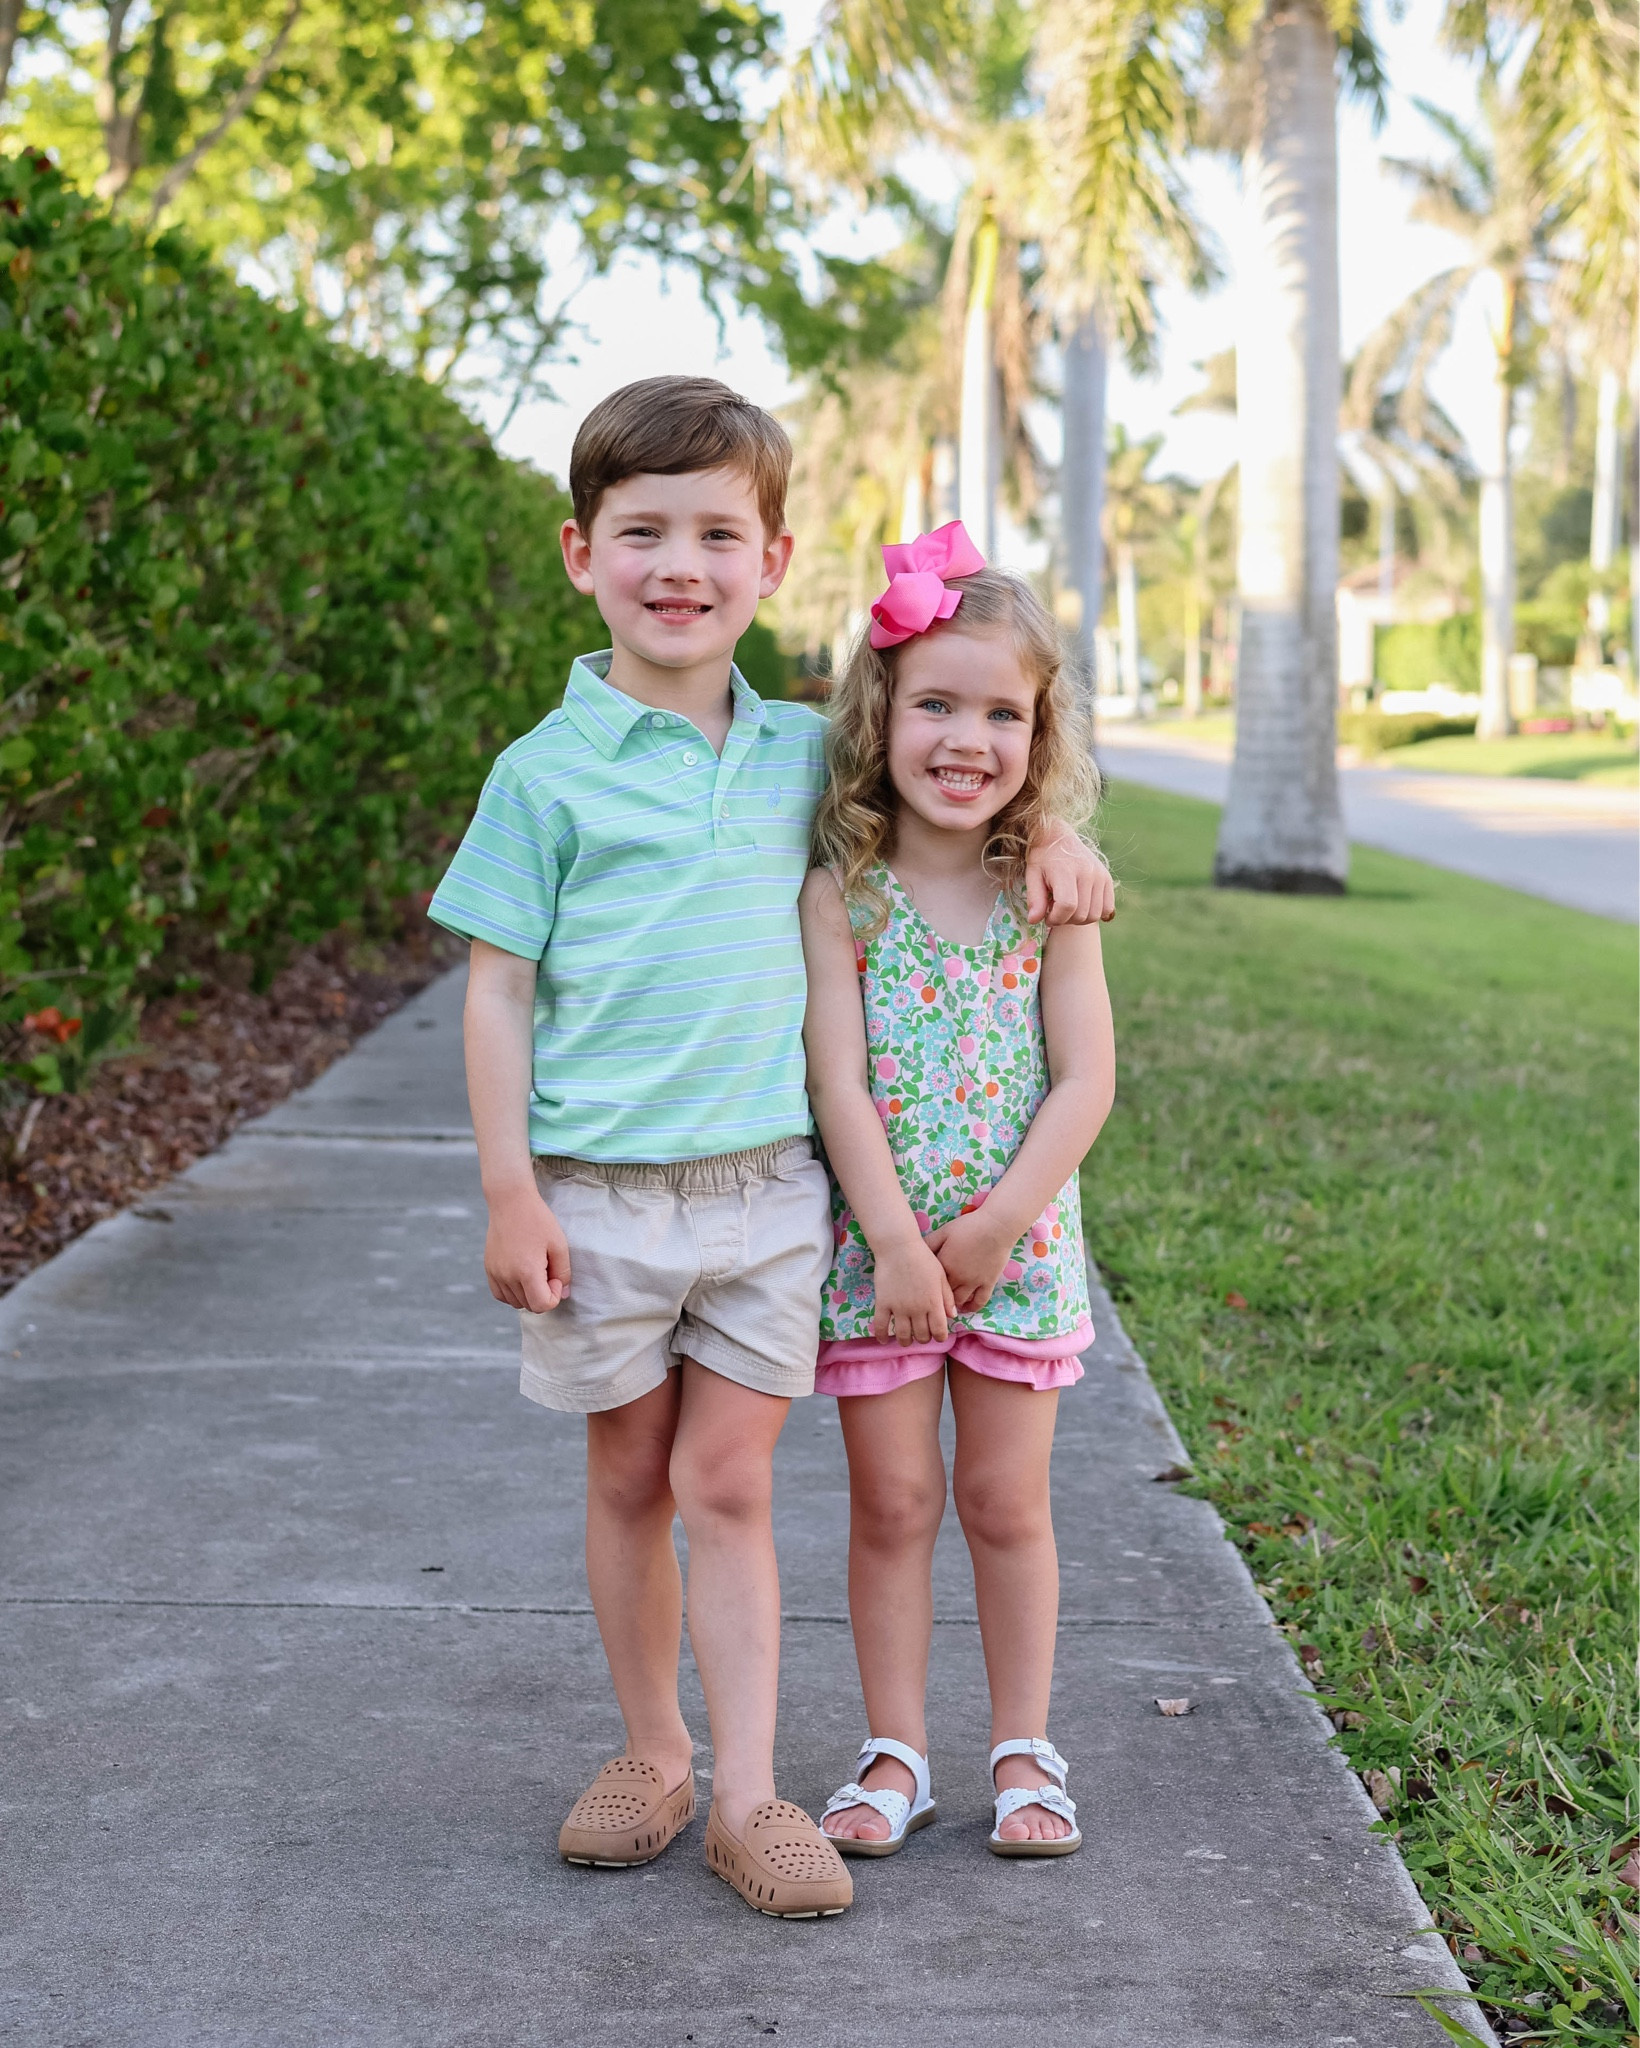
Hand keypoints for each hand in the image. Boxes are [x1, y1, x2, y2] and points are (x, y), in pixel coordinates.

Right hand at [483, 1184, 570, 1311]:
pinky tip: (521, 1276)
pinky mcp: (489, 1269)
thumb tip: (563, 1294)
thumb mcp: (559, 1244)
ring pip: (515, 1302)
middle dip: (543, 1295)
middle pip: (529, 1306)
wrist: (510, 1202)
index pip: (542, 1305)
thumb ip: (563, 1273)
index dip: (554, 1296)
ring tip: (534, 1271)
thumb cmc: (538, 1220)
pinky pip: (501, 1295)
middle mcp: (507, 1276)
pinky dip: (513, 1293)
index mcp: (526, 1271)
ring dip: (528, 1294)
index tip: (555, 1277)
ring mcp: (495, 1274)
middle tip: (547, 1271)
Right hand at [870, 1236, 955, 1344]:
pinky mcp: (883, 1303)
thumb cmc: (923, 1258)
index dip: (940, 1337)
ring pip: (903, 1335)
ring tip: (906, 1339)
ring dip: (906, 1341)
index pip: (939, 1331)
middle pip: (921, 1335)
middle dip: (923, 1339)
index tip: (938, 1335)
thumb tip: (952, 1315)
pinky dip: (882, 1336)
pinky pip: (881, 1325)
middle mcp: (917, 1309)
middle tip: (922, 1334)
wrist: (899, 1247)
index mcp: (933, 1302)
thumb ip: (947, 1297)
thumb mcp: (941, 1276)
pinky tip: (884, 1340)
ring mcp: (898, 1307)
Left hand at [927, 1209, 1013, 1313]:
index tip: (921, 1291)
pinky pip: (979, 1302)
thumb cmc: (968, 1226)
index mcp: (944, 1264)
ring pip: (959, 1301)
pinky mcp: (988, 1283)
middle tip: (932, 1302)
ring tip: (947, 1306)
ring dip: (952, 1305)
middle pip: (943, 1295)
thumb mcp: (944, 1232)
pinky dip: (971, 1308)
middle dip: (937, 1299)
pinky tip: (966, 1308)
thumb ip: (929, 1243)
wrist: (996, 1227)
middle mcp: (957, 1277)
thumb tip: (916, 1251)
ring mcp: (973, 1282)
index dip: (925, 1288)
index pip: (930, 1283)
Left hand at [1025, 829, 1114, 925]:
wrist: (1058, 838)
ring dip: (1080, 919)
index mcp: (1066, 870)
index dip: (1055, 918)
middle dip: (1066, 920)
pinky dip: (1095, 913)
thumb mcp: (1032, 875)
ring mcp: (1100, 875)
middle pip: (1081, 914)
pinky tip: (1082, 907)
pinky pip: (1107, 908)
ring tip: (1067, 909)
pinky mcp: (1107, 878)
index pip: (1067, 906)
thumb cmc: (1042, 858)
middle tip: (1055, 912)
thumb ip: (1035, 899)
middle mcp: (1088, 873)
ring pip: (1095, 914)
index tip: (1047, 917)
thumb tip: (1034, 921)